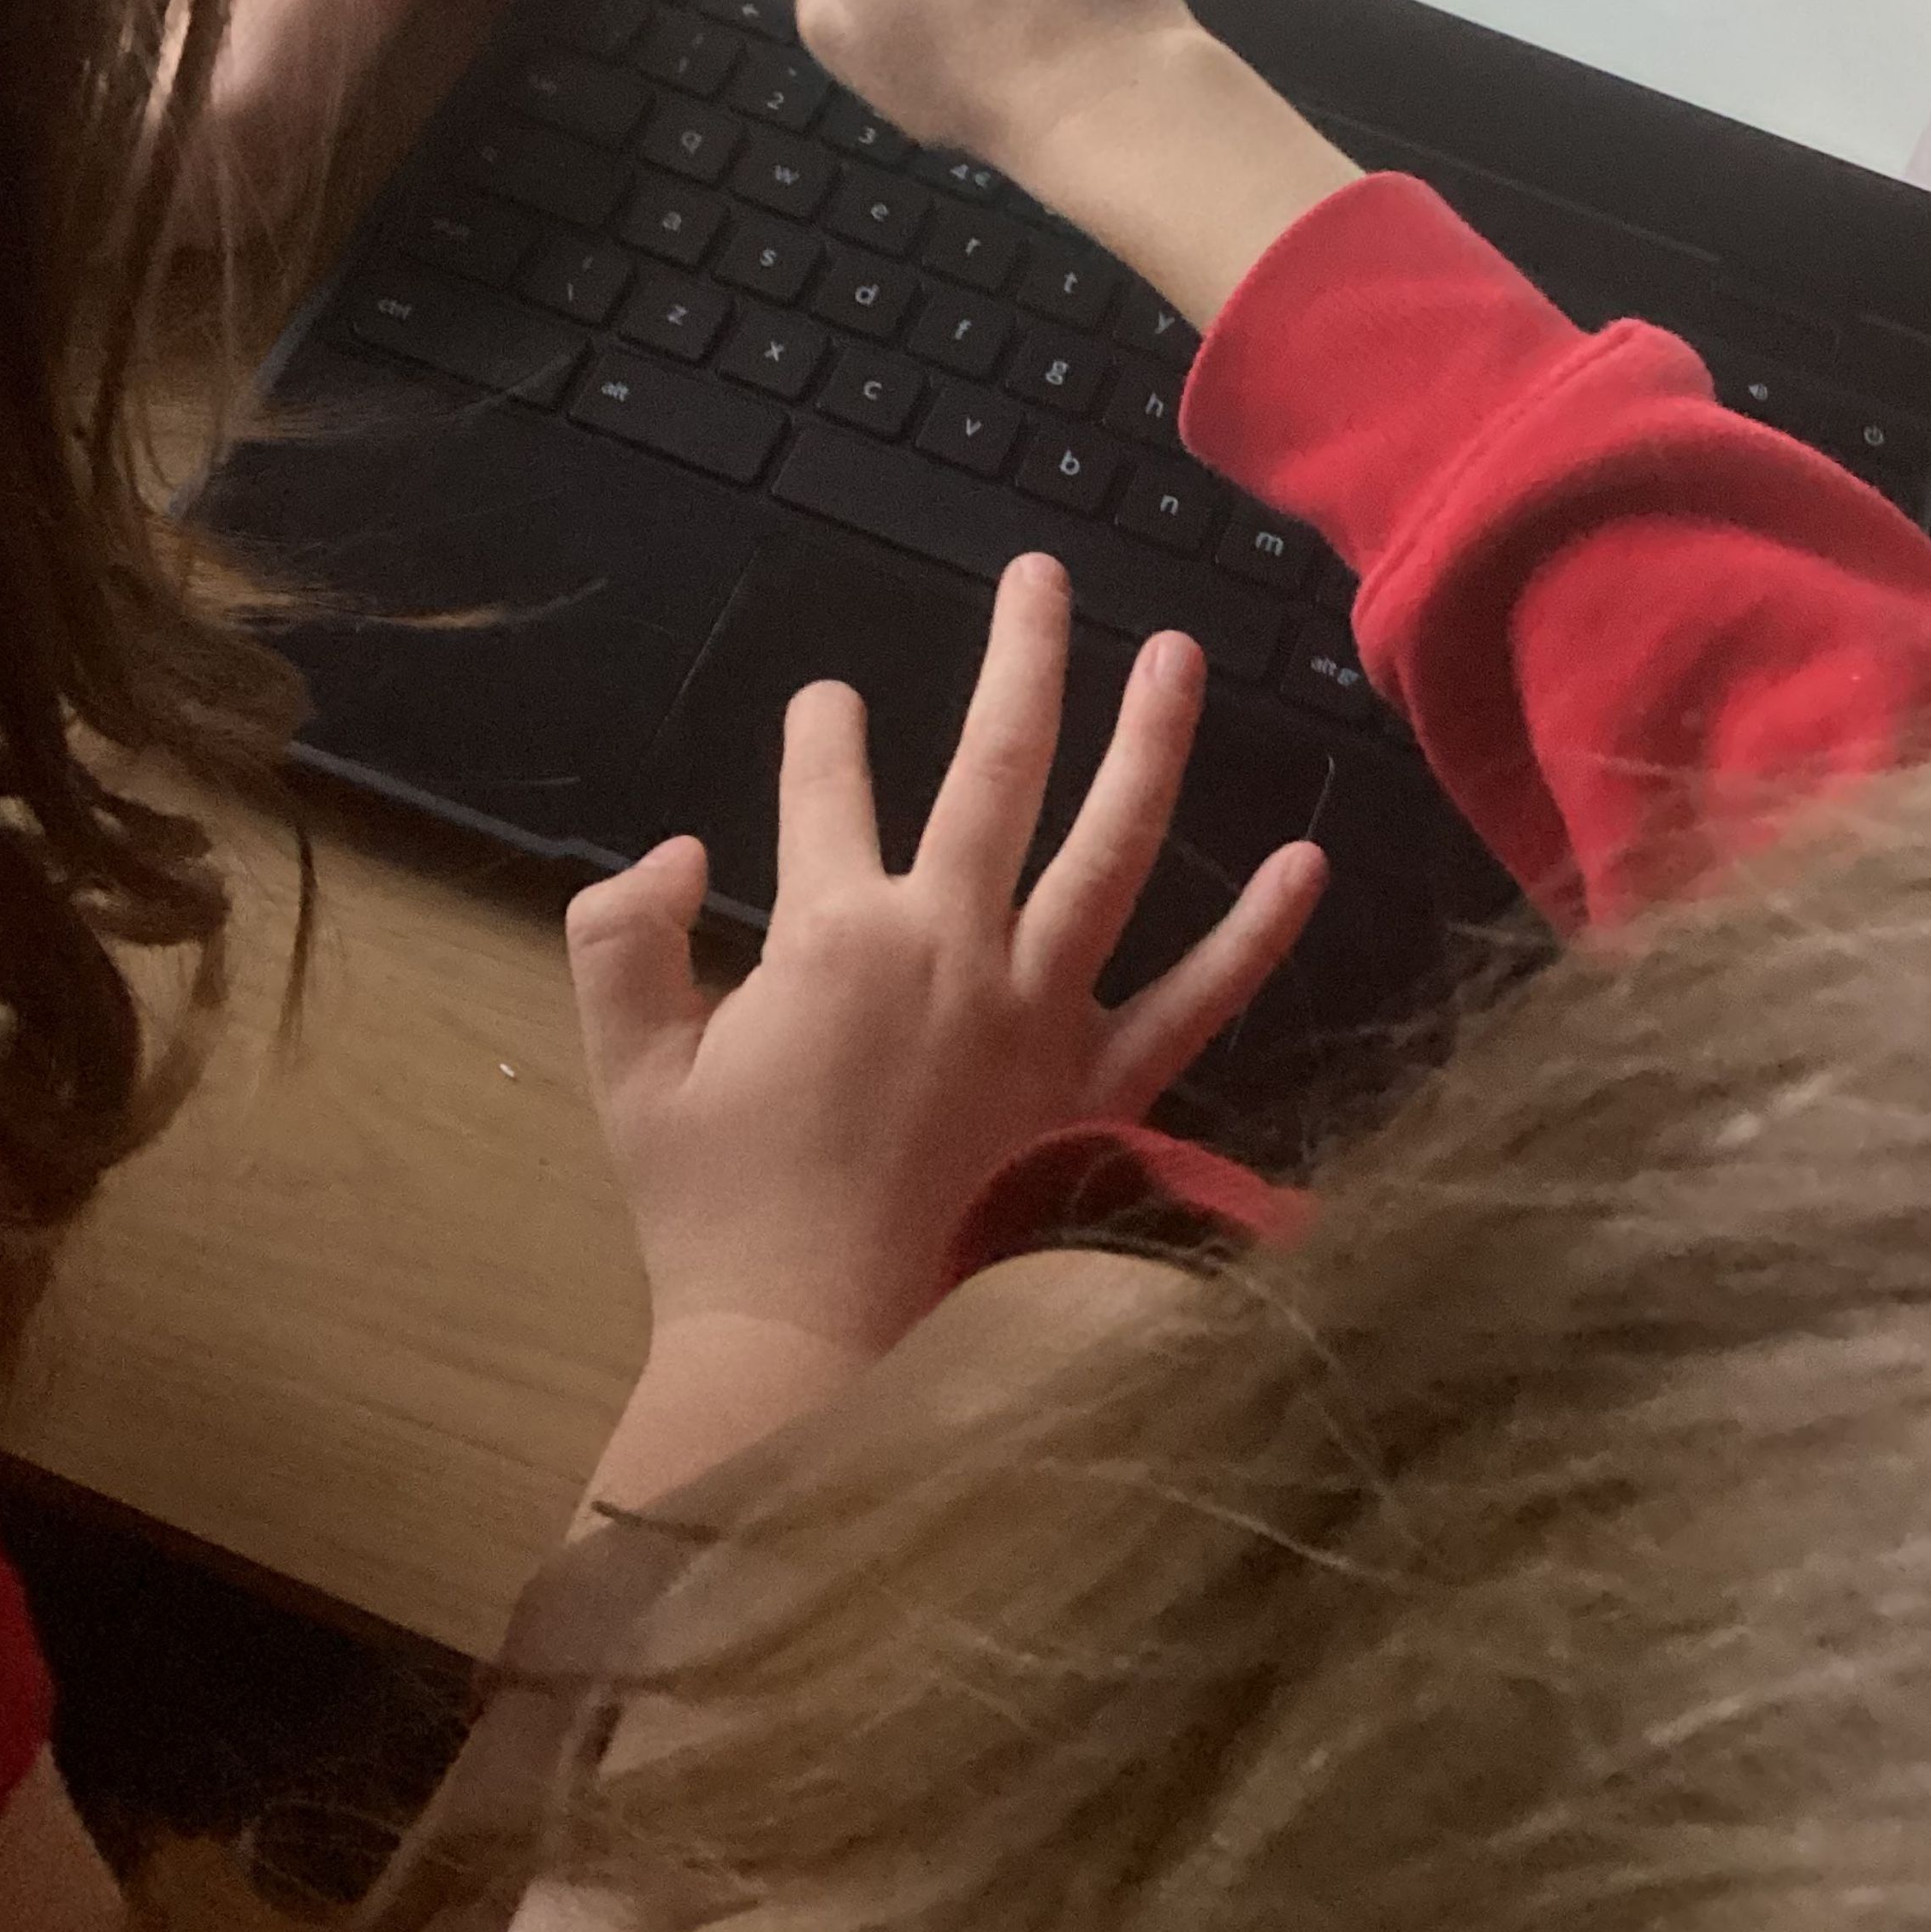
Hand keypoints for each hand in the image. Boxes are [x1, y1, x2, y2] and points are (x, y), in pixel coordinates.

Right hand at [566, 556, 1325, 1388]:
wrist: (814, 1356)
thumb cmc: (715, 1218)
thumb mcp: (628, 1073)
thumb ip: (623, 940)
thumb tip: (675, 849)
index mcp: (833, 934)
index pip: (825, 792)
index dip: (821, 739)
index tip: (827, 707)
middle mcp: (952, 947)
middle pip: (997, 768)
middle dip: (1021, 656)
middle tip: (1043, 574)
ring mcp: (1041, 1014)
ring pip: (1112, 847)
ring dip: (1149, 740)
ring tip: (1177, 652)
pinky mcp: (1100, 1092)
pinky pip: (1198, 1001)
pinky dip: (1257, 933)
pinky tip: (1307, 858)